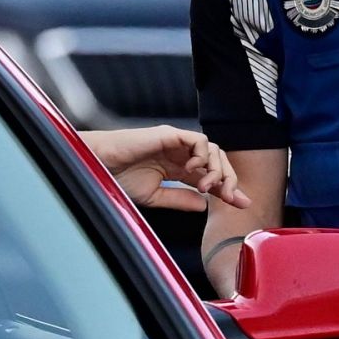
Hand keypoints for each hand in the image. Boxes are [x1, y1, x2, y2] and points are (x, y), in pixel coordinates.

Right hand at [83, 126, 251, 211]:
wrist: (98, 166)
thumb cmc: (117, 178)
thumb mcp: (155, 196)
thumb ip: (180, 199)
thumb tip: (205, 204)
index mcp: (175, 168)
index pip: (210, 176)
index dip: (228, 189)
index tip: (241, 203)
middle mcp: (179, 153)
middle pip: (218, 161)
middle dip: (229, 179)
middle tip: (229, 197)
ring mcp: (175, 142)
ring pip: (213, 149)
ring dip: (217, 169)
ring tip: (206, 186)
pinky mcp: (169, 134)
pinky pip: (199, 140)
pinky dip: (203, 156)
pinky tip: (193, 171)